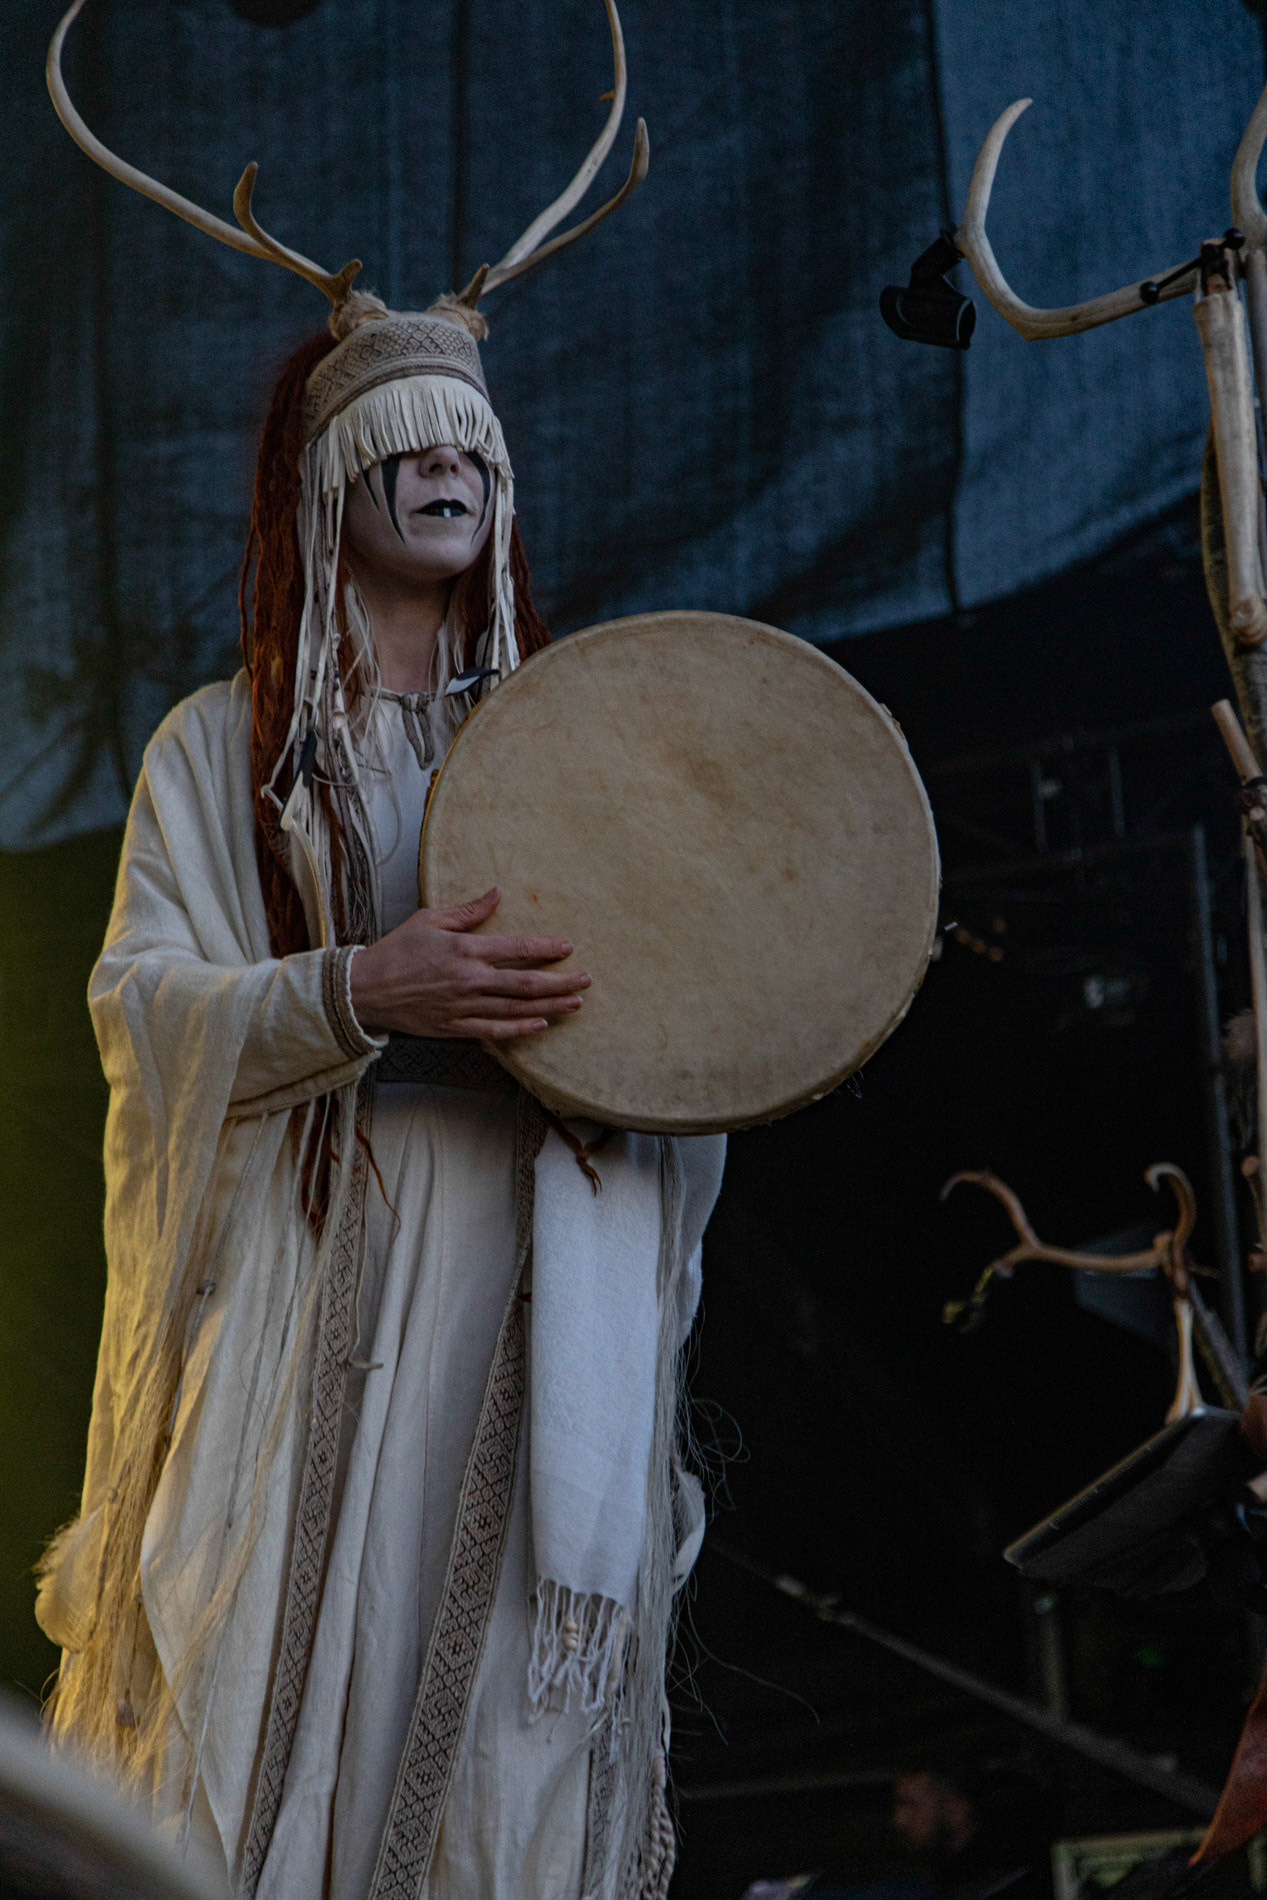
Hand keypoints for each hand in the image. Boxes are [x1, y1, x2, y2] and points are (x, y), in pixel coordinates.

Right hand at [348, 887, 588, 1040]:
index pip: (517, 948)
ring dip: (549, 1006)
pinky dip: (519, 1029)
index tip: (568, 947)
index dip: (546, 948)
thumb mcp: (430, 920)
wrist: (365, 989)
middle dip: (560, 981)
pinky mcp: (455, 1028)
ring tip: (575, 1004)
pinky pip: (494, 1031)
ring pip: (516, 1009)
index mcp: (465, 950)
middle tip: (586, 980)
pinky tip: (540, 1024)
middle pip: (526, 983)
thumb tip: (497, 893)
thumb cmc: (397, 950)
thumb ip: (468, 911)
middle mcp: (470, 980)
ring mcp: (464, 1007)